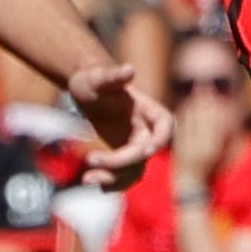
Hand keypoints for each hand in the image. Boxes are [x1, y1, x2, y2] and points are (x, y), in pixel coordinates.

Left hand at [65, 57, 156, 180]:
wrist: (85, 92)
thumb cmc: (92, 81)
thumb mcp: (98, 78)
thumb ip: (113, 76)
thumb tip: (129, 69)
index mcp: (147, 109)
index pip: (165, 125)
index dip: (161, 140)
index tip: (147, 151)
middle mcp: (146, 130)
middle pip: (143, 154)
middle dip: (119, 162)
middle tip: (90, 159)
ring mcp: (136, 145)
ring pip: (134, 170)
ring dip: (113, 179)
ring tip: (86, 179)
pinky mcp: (123, 156)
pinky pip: (124, 176)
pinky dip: (111, 183)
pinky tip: (91, 181)